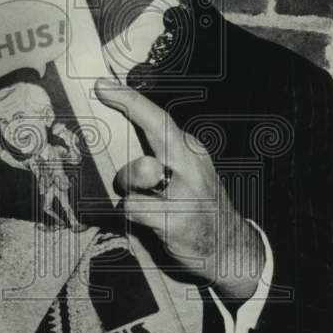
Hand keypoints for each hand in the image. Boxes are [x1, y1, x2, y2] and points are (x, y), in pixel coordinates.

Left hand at [94, 78, 263, 302]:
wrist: (229, 247)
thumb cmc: (198, 205)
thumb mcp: (189, 172)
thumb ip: (162, 154)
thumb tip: (117, 136)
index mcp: (191, 151)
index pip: (161, 118)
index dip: (131, 99)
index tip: (103, 85)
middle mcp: (191, 165)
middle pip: (158, 128)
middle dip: (131, 105)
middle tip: (102, 90)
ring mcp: (185, 192)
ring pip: (137, 172)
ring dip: (128, 184)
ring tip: (142, 198)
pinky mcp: (174, 220)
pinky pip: (132, 207)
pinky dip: (130, 213)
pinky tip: (146, 219)